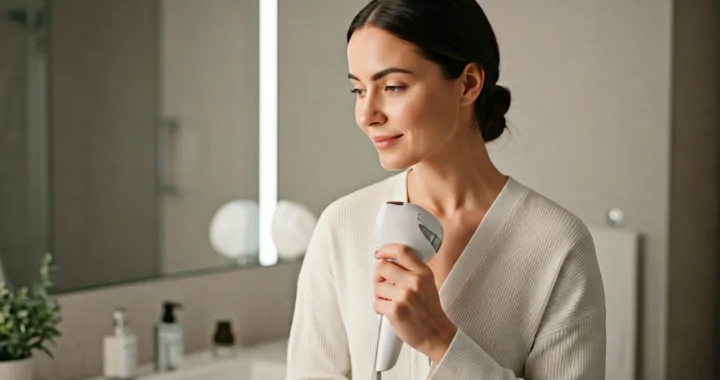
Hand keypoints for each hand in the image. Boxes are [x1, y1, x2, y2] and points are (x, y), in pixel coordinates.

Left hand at [373, 243, 457, 363]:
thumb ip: (411, 270)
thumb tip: (388, 260)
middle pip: (383, 266)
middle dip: (378, 275)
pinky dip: (379, 307)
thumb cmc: (430, 310)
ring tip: (389, 301)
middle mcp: (415, 282)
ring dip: (379, 294)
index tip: (379, 253)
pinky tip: (388, 310)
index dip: (386, 249)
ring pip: (377, 286)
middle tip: (382, 282)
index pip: (401, 251)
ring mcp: (404, 296)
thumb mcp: (428, 283)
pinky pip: (376, 302)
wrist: (436, 334)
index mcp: (423, 273)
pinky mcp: (395, 310)